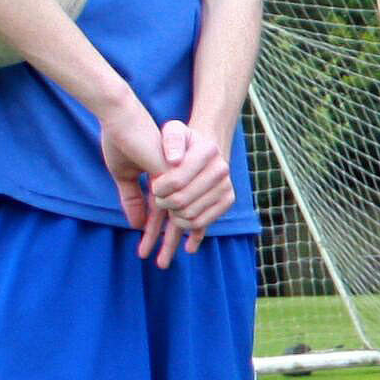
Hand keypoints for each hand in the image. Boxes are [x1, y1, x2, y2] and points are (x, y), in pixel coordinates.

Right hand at [101, 103, 185, 265]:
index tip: (151, 253)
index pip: (165, 212)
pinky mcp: (169, 173)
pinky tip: (154, 236)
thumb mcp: (124, 175)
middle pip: (175, 218)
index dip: (158, 234)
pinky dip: (161, 222)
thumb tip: (137, 224)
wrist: (121, 117)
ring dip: (165, 239)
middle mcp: (173, 181)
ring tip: (159, 260)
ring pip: (174, 215)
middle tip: (162, 265)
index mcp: (164, 180)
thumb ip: (132, 198)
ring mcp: (173, 177)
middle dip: (167, 243)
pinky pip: (169, 203)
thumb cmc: (121, 140)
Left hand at [150, 119, 235, 251]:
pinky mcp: (226, 201)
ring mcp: (225, 187)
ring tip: (166, 216)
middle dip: (164, 205)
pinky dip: (194, 236)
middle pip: (182, 201)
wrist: (205, 147)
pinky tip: (187, 248)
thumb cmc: (182, 141)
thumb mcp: (173, 130)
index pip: (177, 180)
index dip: (159, 189)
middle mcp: (220, 169)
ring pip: (192, 216)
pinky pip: (206, 223)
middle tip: (158, 202)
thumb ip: (171, 139)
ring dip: (174, 220)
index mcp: (207, 150)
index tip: (153, 187)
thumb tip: (172, 160)